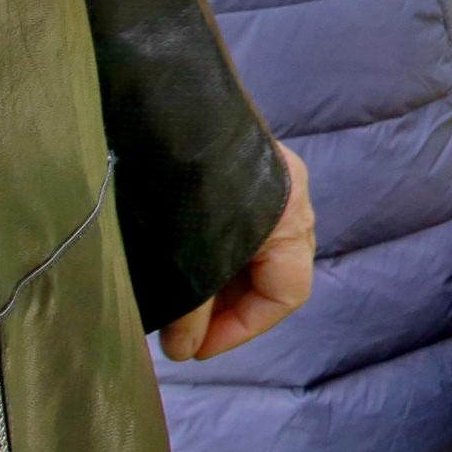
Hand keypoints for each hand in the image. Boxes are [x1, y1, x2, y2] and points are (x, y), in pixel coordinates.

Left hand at [161, 144, 314, 361]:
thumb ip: (191, 308)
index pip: (286, 294)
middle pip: (271, 274)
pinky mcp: (235, 170)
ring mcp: (264, 180)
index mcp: (290, 215)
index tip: (196, 348)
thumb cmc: (182, 172)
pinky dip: (210, 255)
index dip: (243, 329)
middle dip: (227, 310)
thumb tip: (180, 350)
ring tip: (175, 305)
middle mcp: (288, 196)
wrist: (162, 101)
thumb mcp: (191, 251)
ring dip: (215, 284)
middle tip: (182, 330)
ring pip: (250, 252)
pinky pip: (234, 228)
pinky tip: (178, 266)